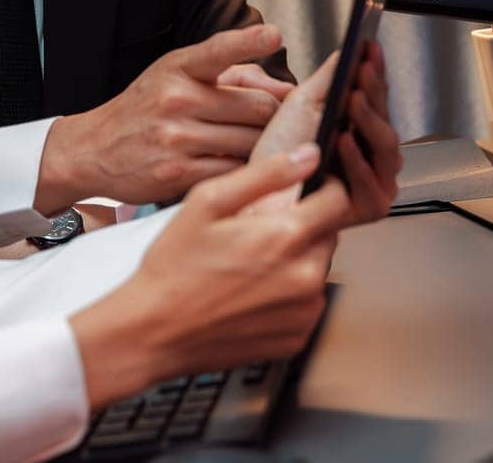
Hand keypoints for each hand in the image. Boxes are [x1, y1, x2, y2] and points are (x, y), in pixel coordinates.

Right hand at [37, 25, 284, 209]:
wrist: (92, 149)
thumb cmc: (145, 109)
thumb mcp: (177, 77)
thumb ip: (230, 75)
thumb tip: (283, 88)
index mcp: (178, 68)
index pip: (218, 50)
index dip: (249, 42)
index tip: (273, 34)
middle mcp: (176, 98)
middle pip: (256, 106)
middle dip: (276, 117)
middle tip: (281, 123)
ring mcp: (175, 137)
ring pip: (250, 142)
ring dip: (263, 147)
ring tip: (258, 146)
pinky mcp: (176, 172)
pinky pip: (232, 171)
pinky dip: (243, 170)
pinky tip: (237, 166)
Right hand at [69, 145, 350, 408]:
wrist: (154, 332)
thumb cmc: (175, 266)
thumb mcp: (209, 202)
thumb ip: (266, 174)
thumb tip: (310, 154)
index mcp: (288, 237)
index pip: (338, 200)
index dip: (324, 187)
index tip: (306, 189)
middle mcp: (306, 277)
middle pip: (328, 234)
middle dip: (305, 226)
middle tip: (261, 231)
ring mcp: (304, 312)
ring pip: (318, 269)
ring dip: (297, 261)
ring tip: (252, 266)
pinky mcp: (297, 338)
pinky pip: (307, 304)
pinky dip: (290, 296)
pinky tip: (253, 294)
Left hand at [248, 41, 400, 223]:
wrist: (258, 197)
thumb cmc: (279, 157)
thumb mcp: (302, 106)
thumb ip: (329, 78)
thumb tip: (350, 47)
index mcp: (361, 130)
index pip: (377, 98)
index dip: (375, 72)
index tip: (370, 48)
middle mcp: (373, 156)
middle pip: (385, 120)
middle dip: (374, 92)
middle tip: (364, 68)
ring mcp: (375, 182)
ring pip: (384, 147)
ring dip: (369, 119)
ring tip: (355, 97)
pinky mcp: (369, 207)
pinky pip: (370, 182)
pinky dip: (357, 160)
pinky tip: (345, 139)